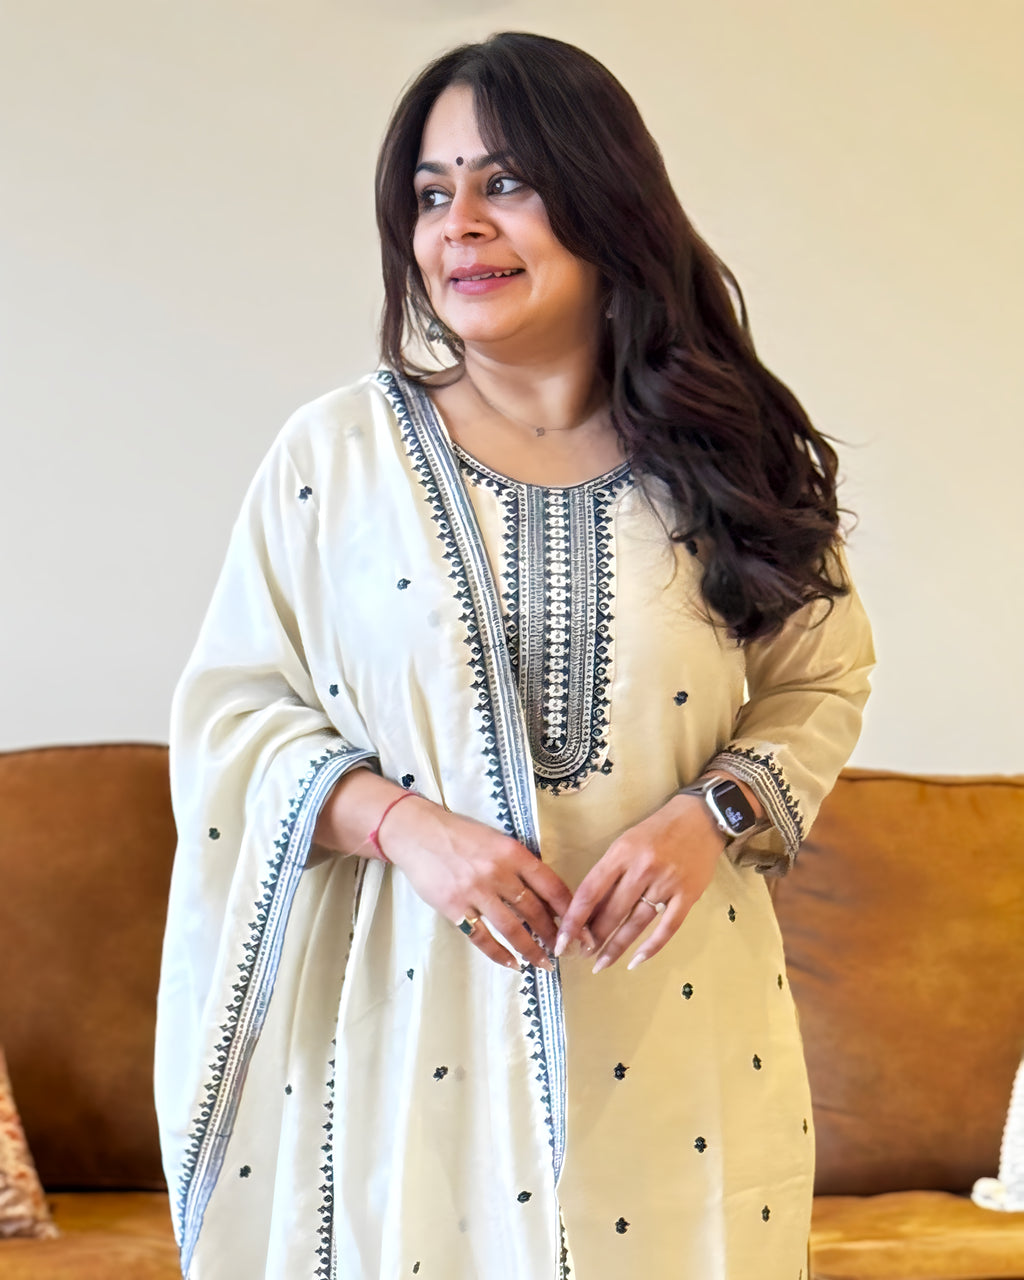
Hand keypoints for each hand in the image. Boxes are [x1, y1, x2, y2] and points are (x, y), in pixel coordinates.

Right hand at [382, 795, 572, 971]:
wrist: (417, 832)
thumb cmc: (460, 835)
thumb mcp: (497, 840)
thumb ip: (519, 864)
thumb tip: (546, 895)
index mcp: (513, 852)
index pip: (551, 885)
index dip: (569, 910)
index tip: (582, 928)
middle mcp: (498, 872)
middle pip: (535, 911)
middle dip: (554, 935)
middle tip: (566, 952)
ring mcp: (475, 891)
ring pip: (512, 928)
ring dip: (531, 949)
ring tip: (544, 963)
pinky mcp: (454, 906)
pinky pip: (481, 937)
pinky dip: (498, 954)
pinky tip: (512, 964)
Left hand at [554, 793, 725, 972]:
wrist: (701, 818)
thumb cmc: (657, 830)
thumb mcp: (626, 842)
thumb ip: (609, 872)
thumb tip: (589, 909)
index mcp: (622, 852)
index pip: (590, 891)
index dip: (574, 919)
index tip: (561, 940)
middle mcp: (643, 868)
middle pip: (612, 911)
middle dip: (594, 937)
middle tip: (581, 954)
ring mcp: (667, 883)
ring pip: (636, 923)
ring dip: (616, 947)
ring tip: (601, 964)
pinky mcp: (688, 895)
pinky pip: (667, 927)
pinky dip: (651, 947)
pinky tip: (635, 962)